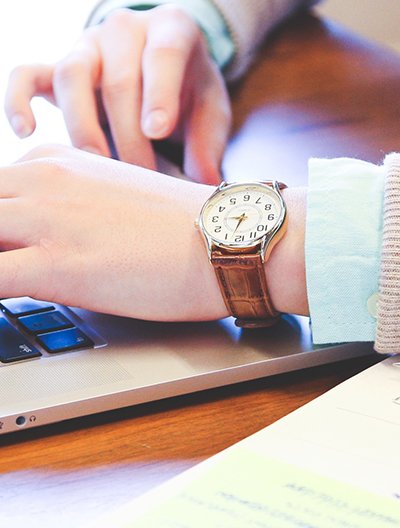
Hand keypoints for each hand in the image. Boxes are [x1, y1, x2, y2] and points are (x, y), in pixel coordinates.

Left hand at [0, 144, 228, 320]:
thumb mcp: (110, 193)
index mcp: (53, 160)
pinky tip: (6, 305)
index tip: (10, 246)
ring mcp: (45, 219)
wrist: (224, 237)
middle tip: (10, 262)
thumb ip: (67, 204)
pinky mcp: (56, 265)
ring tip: (13, 283)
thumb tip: (40, 235)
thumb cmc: (178, 225)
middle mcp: (41, 179)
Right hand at [4, 6, 230, 183]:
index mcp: (171, 30)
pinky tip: (28, 132)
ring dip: (83, 127)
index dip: (159, 93)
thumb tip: (206, 187)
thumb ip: (209, 143)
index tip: (156, 132)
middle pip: (118, 80)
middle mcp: (125, 31)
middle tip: (140, 177)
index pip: (163, 55)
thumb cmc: (188, 90)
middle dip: (128, 136)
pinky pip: (26, 75)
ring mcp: (86, 46)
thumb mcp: (210, 110)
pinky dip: (18, 100)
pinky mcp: (57, 67)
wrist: (161, 65)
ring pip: (71, 76)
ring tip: (96, 167)